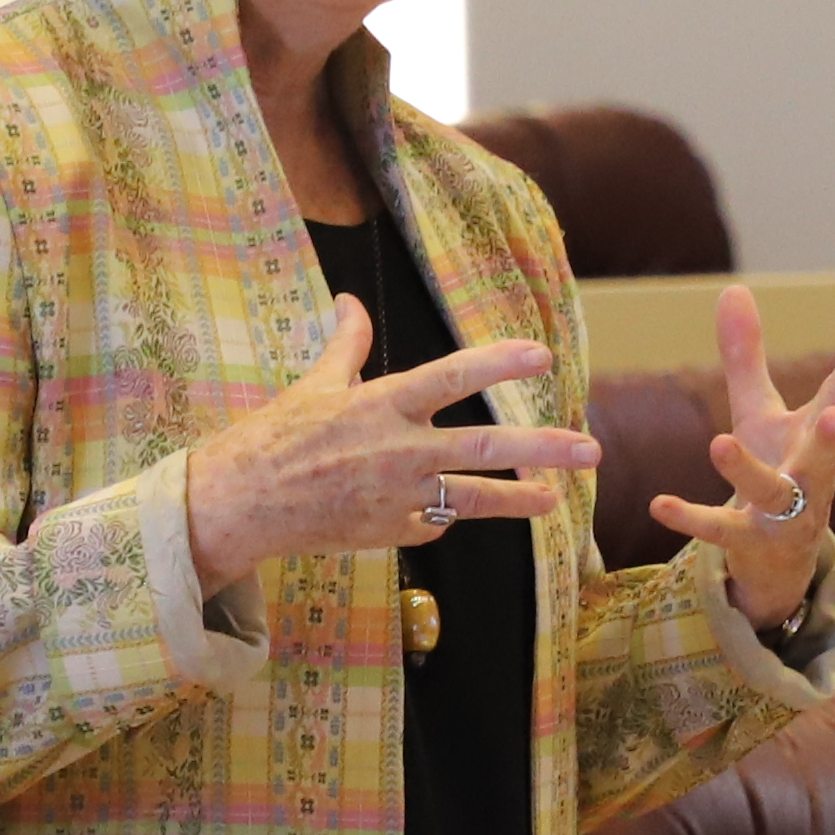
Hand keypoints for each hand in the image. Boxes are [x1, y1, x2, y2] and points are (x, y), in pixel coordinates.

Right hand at [184, 295, 600, 590]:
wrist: (243, 504)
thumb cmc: (276, 438)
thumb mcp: (314, 384)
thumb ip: (346, 345)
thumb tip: (350, 302)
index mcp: (382, 404)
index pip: (453, 376)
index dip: (499, 363)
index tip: (541, 356)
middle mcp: (399, 449)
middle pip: (485, 446)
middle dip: (543, 448)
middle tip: (590, 449)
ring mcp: (398, 495)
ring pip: (472, 498)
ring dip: (518, 498)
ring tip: (555, 500)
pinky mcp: (390, 533)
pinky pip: (431, 522)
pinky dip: (439, 514)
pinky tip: (439, 509)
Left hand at [643, 284, 834, 629]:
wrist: (778, 559)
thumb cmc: (776, 468)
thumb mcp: (759, 411)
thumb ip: (745, 354)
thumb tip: (733, 287)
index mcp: (812, 437)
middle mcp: (809, 476)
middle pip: (824, 458)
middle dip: (832, 439)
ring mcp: (783, 514)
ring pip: (773, 493)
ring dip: (747, 471)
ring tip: (719, 443)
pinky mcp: (750, 542)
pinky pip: (721, 530)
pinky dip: (691, 518)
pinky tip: (660, 504)